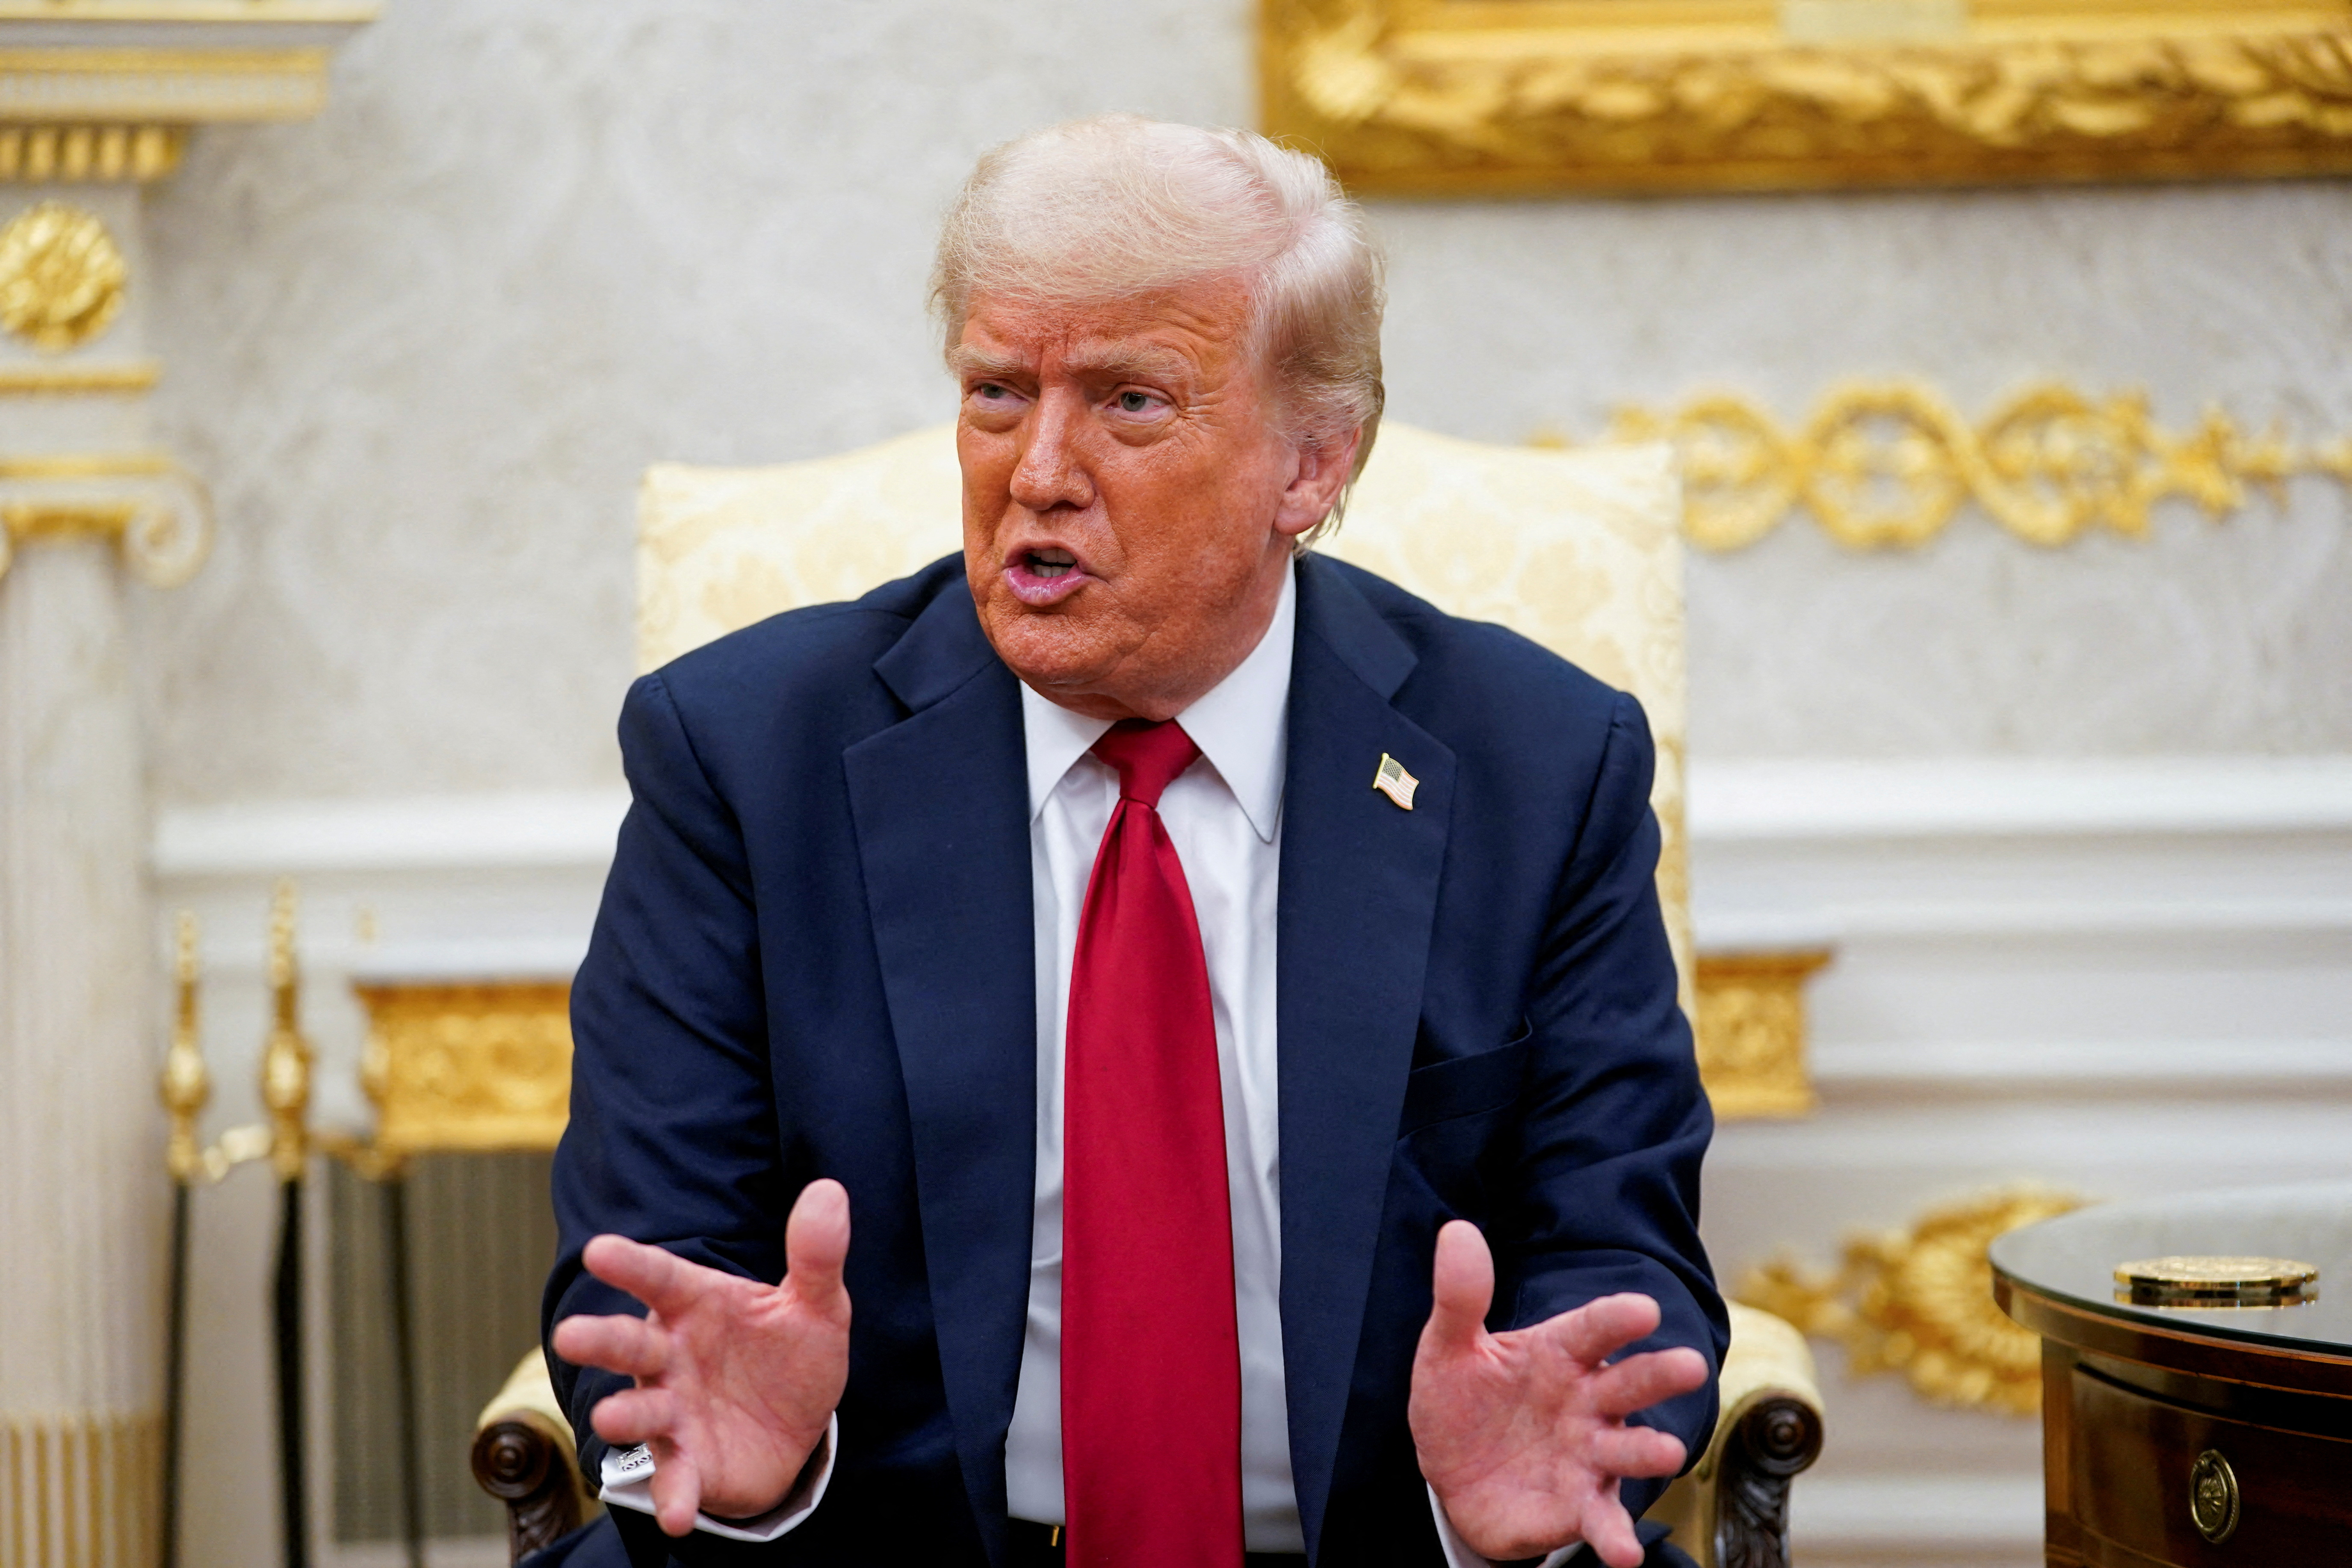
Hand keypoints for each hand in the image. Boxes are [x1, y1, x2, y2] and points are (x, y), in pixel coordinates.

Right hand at [550, 1179, 851, 1535]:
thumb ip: (816, 1255)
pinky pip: (676, 1478)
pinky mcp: (689, 1462)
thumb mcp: (815, 1304)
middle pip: (631, 1342)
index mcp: (697, 1306)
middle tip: (569, 1333)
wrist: (798, 1428)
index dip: (632, 1264)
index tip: (600, 1248)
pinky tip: (676, 1514)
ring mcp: (675, 1411)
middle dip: (600, 1338)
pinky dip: (674, 1496)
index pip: (661, 1277)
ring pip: (640, 1410)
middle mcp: (672, 1356)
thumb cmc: (789, 1353)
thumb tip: (829, 1190)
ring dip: (625, 1414)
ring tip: (611, 1415)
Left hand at [1409, 1220, 1709, 1565]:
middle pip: (1627, 1382)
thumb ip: (1459, 1297)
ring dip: (1648, 1450)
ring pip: (1626, 1448)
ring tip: (1667, 1451)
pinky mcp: (1579, 1505)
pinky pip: (1601, 1519)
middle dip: (1658, 1373)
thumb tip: (1455, 1230)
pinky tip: (1626, 1553)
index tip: (1643, 1308)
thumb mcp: (1448, 1348)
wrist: (1451, 1476)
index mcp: (1559, 1353)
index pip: (1593, 1329)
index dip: (1617, 1318)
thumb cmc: (1463, 1402)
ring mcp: (1588, 1454)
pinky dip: (1615, 1537)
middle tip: (1689, 1364)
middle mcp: (1586, 1401)